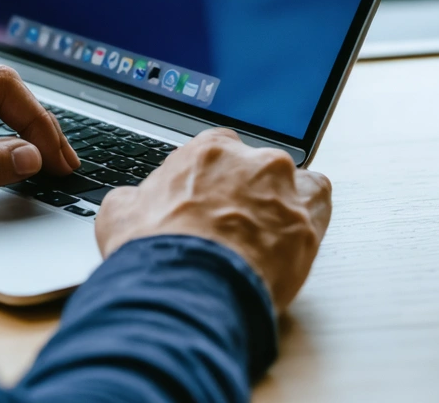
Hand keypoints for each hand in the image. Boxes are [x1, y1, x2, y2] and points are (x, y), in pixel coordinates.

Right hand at [94, 129, 330, 313]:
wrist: (183, 290)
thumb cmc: (153, 252)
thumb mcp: (119, 215)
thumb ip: (134, 199)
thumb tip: (130, 204)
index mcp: (206, 151)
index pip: (220, 147)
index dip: (214, 175)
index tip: (210, 194)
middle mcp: (249, 162)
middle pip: (256, 165)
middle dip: (246, 190)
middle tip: (231, 223)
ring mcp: (282, 190)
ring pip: (294, 180)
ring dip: (281, 199)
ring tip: (265, 232)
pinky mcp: (306, 225)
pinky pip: (320, 205)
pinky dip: (309, 215)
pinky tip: (294, 233)